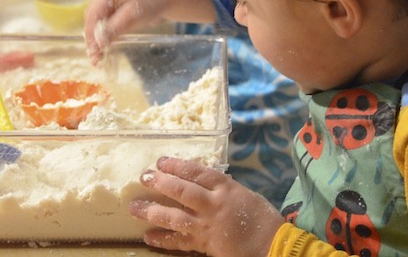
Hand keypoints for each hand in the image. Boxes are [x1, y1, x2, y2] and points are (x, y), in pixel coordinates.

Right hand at [84, 0, 167, 63]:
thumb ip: (115, 27)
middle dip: (92, 40)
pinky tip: (103, 50)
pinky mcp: (113, 11)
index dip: (91, 35)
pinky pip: (105, 25)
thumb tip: (98, 42)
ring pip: (96, 24)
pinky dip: (104, 37)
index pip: (92, 16)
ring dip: (96, 40)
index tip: (93, 51)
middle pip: (91, 21)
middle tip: (95, 59)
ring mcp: (107, 3)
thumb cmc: (152, 1)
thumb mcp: (133, 15)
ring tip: (97, 59)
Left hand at [130, 157, 283, 256]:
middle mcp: (213, 205)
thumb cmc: (260, 217)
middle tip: (143, 177)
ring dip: (153, 212)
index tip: (160, 161)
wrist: (273, 246)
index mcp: (225, 188)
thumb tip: (195, 178)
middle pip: (182, 191)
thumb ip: (219, 186)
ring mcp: (207, 226)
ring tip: (134, 208)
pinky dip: (163, 239)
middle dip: (160, 183)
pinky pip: (181, 242)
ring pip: (175, 217)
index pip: (196, 172)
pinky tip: (148, 236)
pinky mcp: (205, 245)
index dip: (176, 165)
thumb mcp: (241, 193)